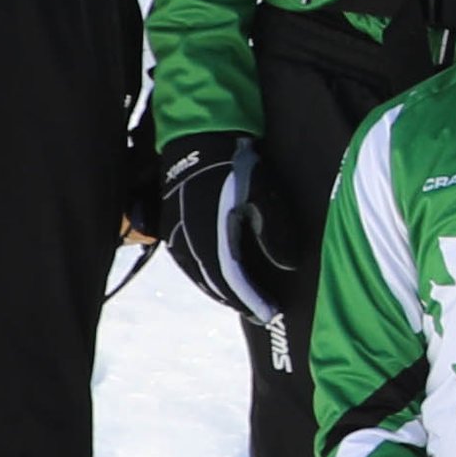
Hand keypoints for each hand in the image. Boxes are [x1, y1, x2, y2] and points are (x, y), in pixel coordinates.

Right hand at [154, 131, 286, 352]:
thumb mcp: (262, 193)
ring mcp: (173, 235)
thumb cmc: (236, 166)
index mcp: (209, 232)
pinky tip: (217, 282)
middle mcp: (186, 239)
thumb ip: (273, 230)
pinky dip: (205, 278)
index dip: (250, 298)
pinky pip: (188, 264)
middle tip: (260, 314)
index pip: (232, 276)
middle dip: (237, 300)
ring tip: (242, 304)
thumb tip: (286, 266)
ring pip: (198, 275)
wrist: (198, 142)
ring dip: (219, 292)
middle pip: (212, 282)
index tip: (270, 313)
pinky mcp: (169, 230)